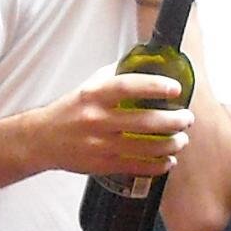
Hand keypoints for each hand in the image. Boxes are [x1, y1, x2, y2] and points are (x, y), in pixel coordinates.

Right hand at [38, 65, 192, 177]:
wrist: (43, 139)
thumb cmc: (71, 110)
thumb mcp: (88, 86)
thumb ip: (115, 76)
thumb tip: (145, 63)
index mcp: (94, 95)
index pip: (127, 86)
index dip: (154, 86)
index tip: (175, 88)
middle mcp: (96, 119)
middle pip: (143, 121)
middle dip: (172, 121)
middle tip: (187, 118)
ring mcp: (99, 144)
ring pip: (143, 146)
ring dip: (169, 144)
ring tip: (182, 140)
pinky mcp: (101, 165)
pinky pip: (135, 167)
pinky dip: (156, 165)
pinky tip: (168, 160)